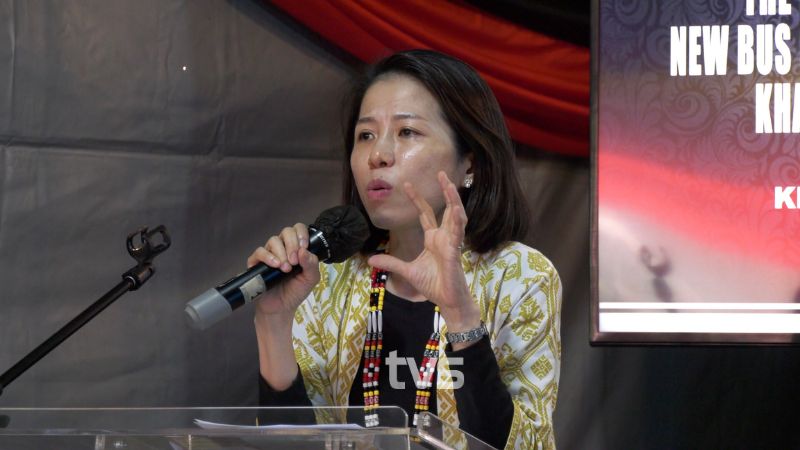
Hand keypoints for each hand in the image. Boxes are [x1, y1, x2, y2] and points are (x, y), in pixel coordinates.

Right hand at [247, 223, 319, 317]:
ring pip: (273, 240)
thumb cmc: (296, 291)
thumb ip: (312, 264)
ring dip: (281, 253)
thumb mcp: (310, 279)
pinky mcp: (257, 262)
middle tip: (295, 261)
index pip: (298, 229)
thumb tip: (304, 250)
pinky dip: (268, 257)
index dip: (302, 234)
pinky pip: (259, 251)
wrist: (281, 308)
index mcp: (297, 248)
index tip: (304, 246)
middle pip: (286, 232)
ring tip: (286, 269)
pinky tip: (275, 265)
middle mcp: (283, 247)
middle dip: (292, 244)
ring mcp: (270, 254)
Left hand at [368, 171, 480, 331]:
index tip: (407, 184)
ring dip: (454, 200)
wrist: (446, 301)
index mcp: (433, 239)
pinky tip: (456, 209)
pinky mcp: (455, 252)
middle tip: (441, 172)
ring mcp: (451, 243)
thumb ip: (391, 263)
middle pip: (444, 209)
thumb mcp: (406, 271)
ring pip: (455, 216)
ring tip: (450, 184)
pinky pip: (458, 233)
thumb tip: (371, 259)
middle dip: (444, 191)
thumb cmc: (433, 285)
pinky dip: (457, 221)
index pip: (426, 214)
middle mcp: (444, 237)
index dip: (417, 199)